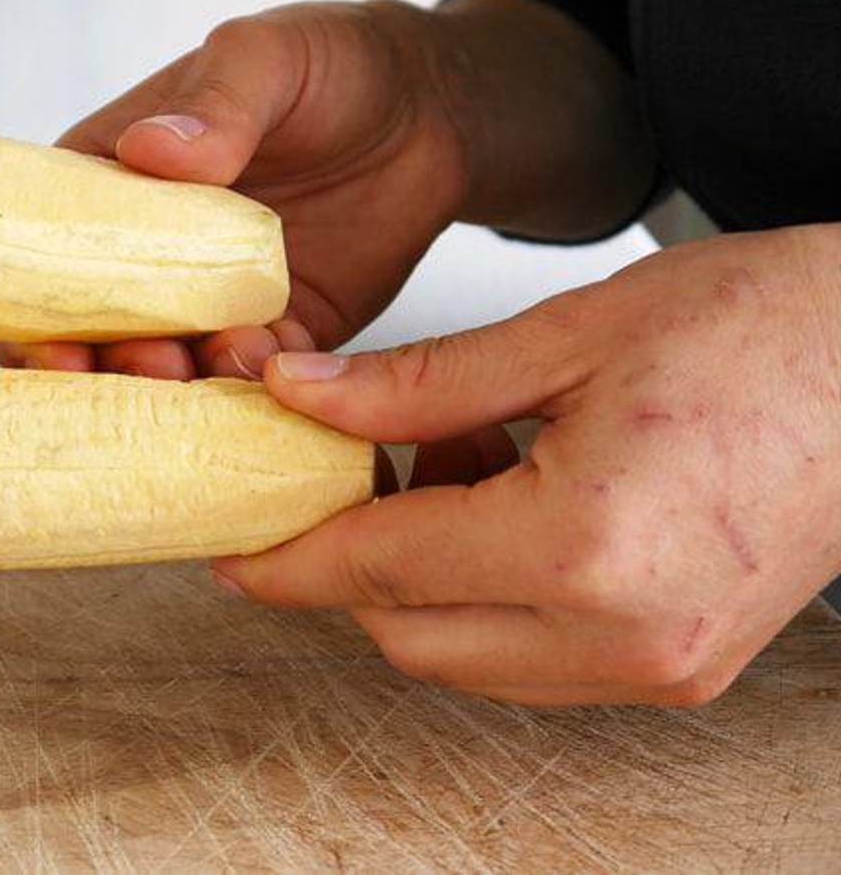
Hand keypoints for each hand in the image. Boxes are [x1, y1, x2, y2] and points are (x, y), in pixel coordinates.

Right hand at [0, 0, 471, 377]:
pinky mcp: (277, 331)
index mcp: (114, 180)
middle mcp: (150, 251)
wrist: (432, 110)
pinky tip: (276, 372)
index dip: (35, 309)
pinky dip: (255, 388)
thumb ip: (216, 101)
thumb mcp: (268, 55)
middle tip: (154, 364)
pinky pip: (254, 379)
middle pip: (96, 329)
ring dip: (182, 383)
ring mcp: (211, 298)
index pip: (45, 252)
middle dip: (109, 365)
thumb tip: (149, 149)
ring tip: (222, 364)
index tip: (58, 346)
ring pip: (171, 366)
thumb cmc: (331, 62)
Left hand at [215, 226, 840, 705]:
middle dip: (357, 561)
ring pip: (467, 656)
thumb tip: (302, 400)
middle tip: (357, 462)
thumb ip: (417, 385)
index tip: (234, 550)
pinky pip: (532, 659)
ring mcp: (660, 666)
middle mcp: (625, 633)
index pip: (382, 570)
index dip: (292, 558)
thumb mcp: (566, 334)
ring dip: (424, 577)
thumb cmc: (761, 328)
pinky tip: (512, 499)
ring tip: (462, 457)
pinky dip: (488, 595)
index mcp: (588, 544)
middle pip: (411, 634)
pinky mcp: (680, 667)